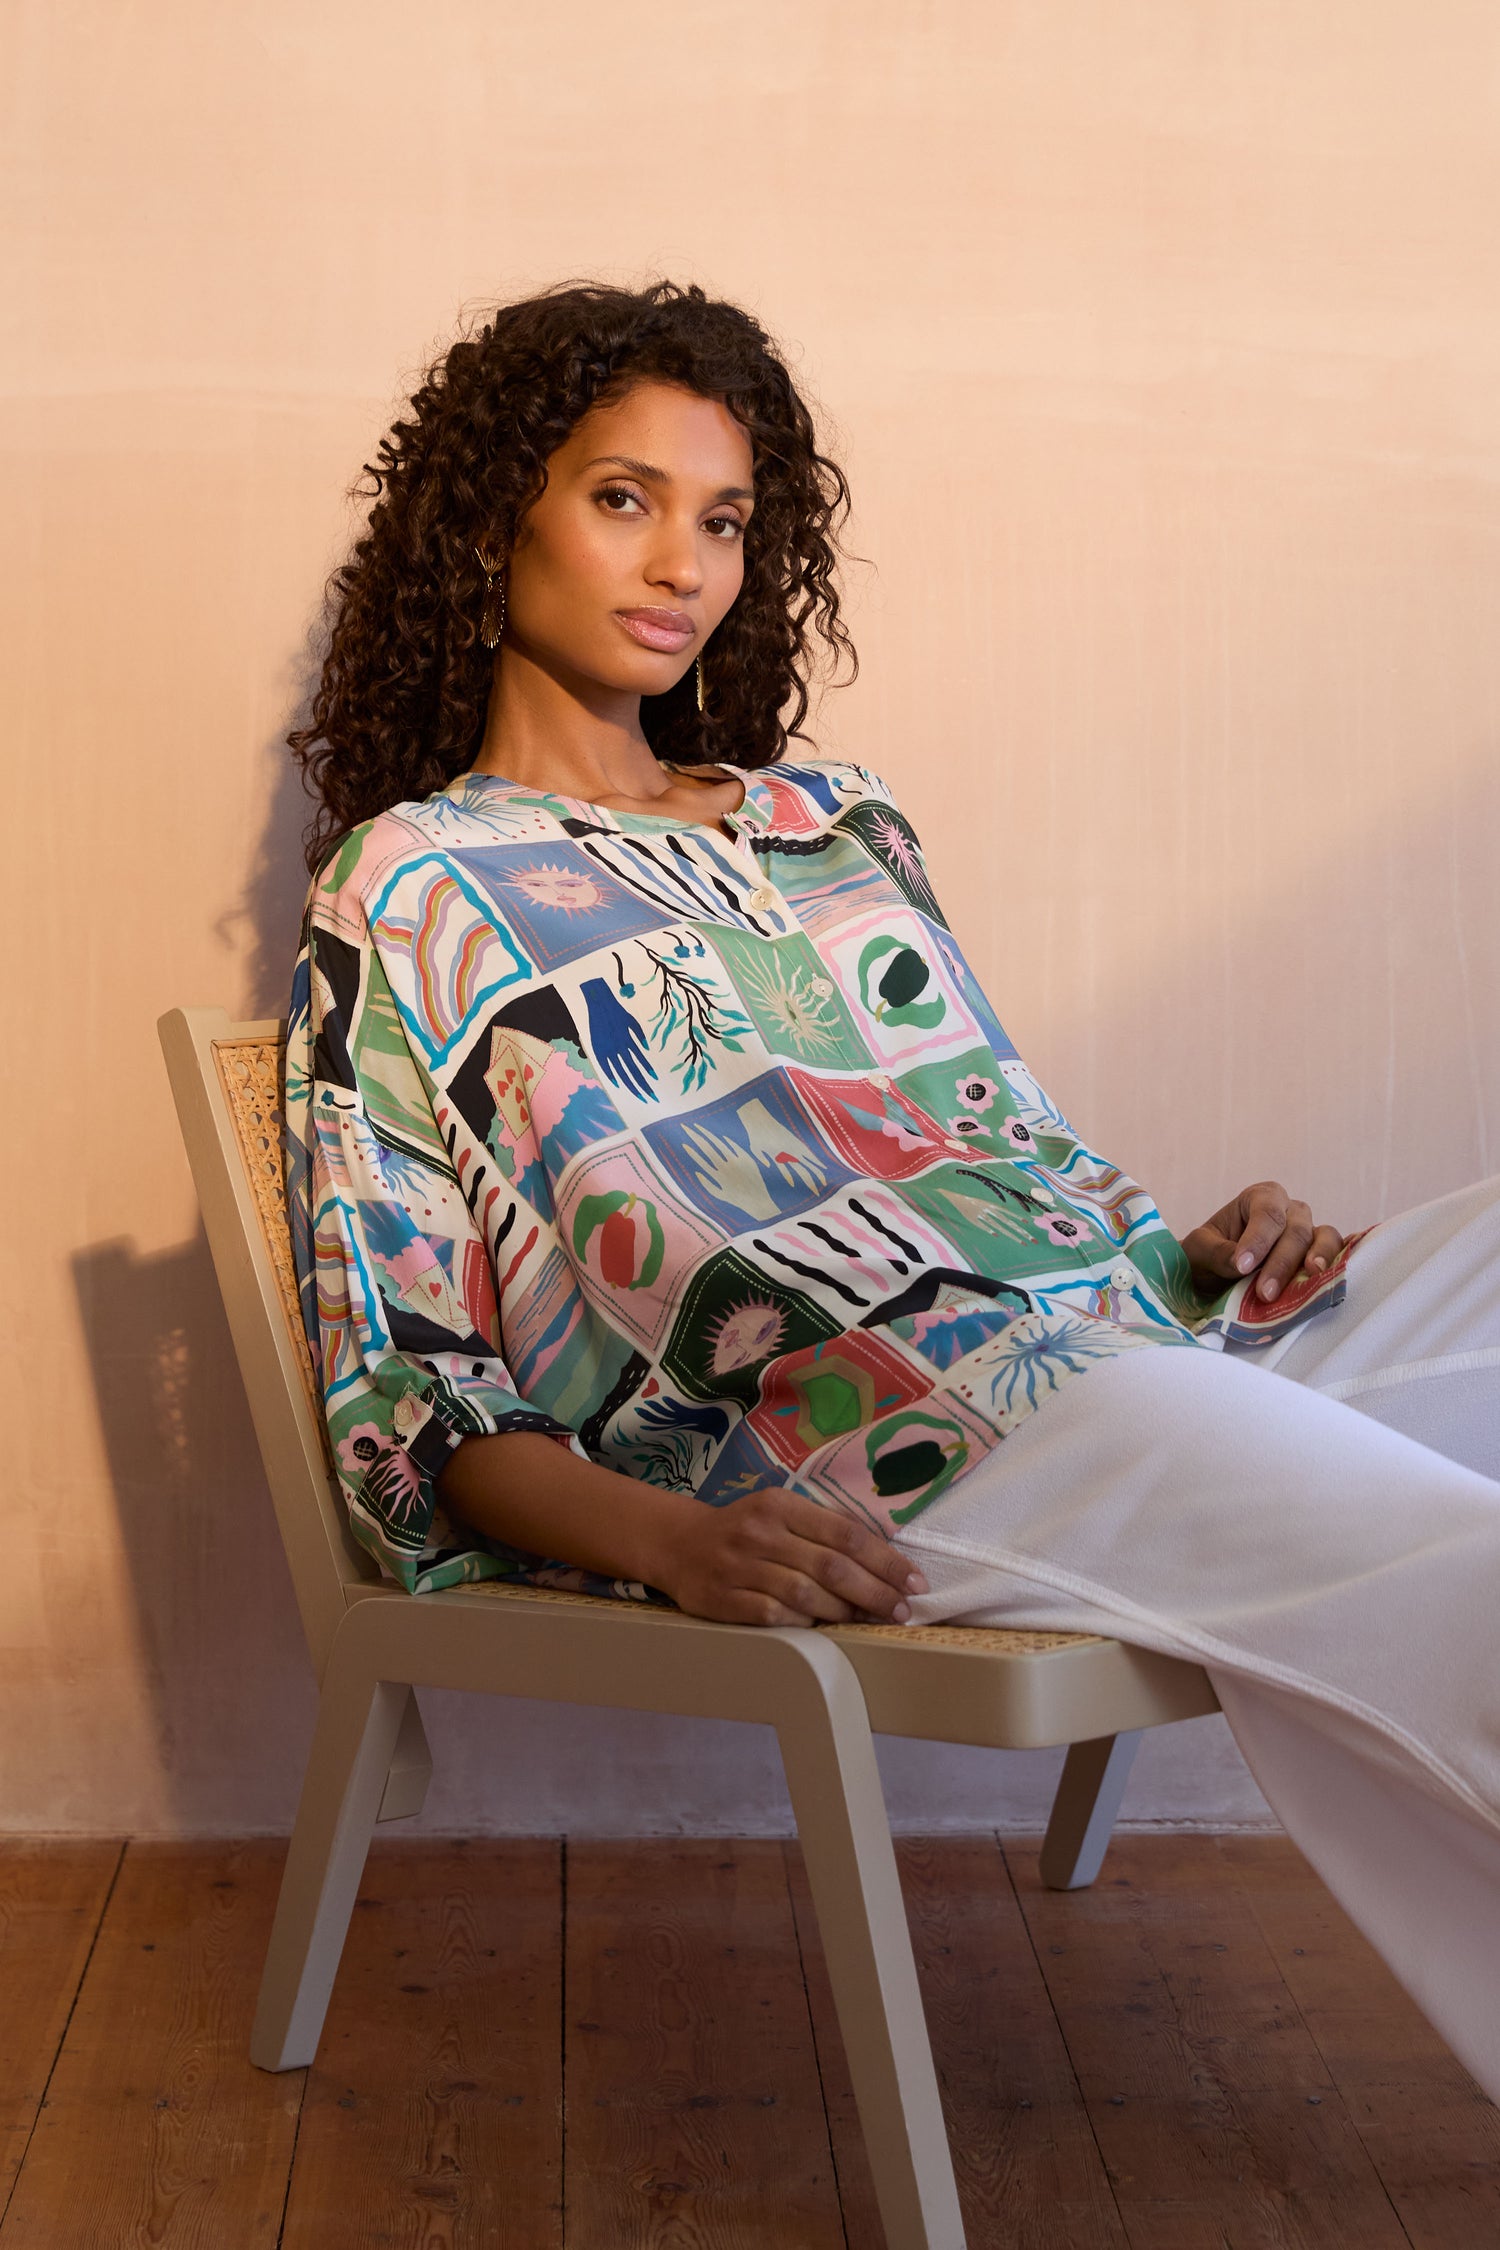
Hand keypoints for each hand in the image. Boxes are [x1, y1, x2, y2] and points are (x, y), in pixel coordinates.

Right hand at [655, 1484, 927, 1628]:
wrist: (678, 1544)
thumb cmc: (744, 1529)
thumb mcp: (779, 1513)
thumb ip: (823, 1530)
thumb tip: (884, 1563)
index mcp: (780, 1505)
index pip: (845, 1533)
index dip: (885, 1560)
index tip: (914, 1581)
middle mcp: (759, 1532)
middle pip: (831, 1566)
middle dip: (875, 1591)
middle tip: (901, 1610)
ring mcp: (738, 1567)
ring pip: (805, 1594)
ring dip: (843, 1611)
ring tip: (866, 1619)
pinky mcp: (722, 1599)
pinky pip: (773, 1616)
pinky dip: (802, 1623)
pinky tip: (820, 1625)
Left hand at [1182, 1180, 1344, 1305]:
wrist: (1214, 1274)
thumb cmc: (1208, 1254)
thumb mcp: (1199, 1250)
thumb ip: (1218, 1253)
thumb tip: (1242, 1264)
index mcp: (1260, 1198)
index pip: (1266, 1213)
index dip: (1258, 1240)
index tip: (1243, 1266)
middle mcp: (1289, 1210)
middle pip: (1295, 1230)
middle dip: (1280, 1262)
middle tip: (1265, 1293)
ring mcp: (1309, 1231)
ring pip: (1323, 1237)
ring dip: (1316, 1258)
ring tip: (1312, 1274)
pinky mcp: (1320, 1254)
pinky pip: (1338, 1254)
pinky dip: (1335, 1264)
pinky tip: (1327, 1278)